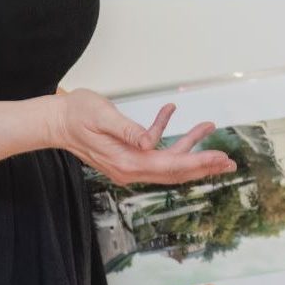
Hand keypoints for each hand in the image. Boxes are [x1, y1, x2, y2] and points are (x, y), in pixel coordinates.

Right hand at [47, 88, 238, 186]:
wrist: (55, 121)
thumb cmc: (76, 115)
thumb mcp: (102, 116)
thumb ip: (128, 130)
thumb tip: (150, 142)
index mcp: (126, 162)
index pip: (170, 167)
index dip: (198, 163)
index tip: (219, 159)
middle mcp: (130, 169)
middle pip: (174, 171)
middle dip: (203, 165)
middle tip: (229, 161)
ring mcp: (128, 164)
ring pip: (167, 161)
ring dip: (189, 148)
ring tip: (209, 131)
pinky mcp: (127, 155)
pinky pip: (153, 148)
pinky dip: (164, 133)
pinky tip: (169, 113)